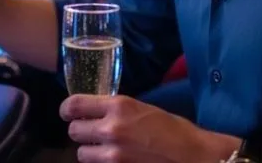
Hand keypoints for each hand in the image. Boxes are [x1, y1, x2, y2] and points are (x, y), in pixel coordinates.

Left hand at [60, 94, 211, 162]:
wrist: (194, 156)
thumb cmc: (173, 129)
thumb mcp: (141, 108)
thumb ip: (115, 110)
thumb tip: (95, 112)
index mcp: (117, 106)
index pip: (74, 105)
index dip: (66, 110)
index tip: (67, 113)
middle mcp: (111, 128)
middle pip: (74, 131)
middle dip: (81, 132)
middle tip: (91, 133)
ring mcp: (113, 155)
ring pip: (82, 154)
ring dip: (90, 152)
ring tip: (103, 150)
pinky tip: (114, 160)